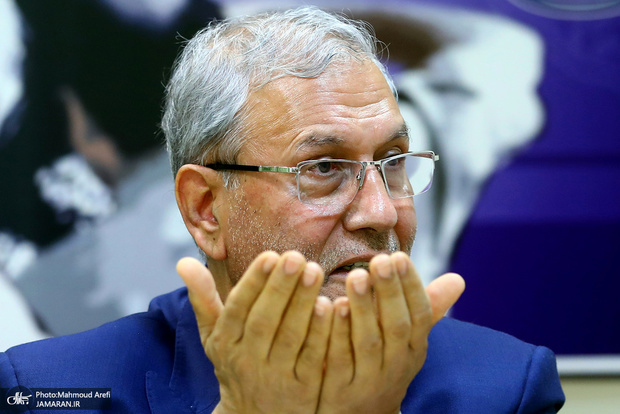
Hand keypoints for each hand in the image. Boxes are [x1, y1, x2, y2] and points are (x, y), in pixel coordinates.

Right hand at [177, 252, 333, 413]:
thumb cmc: (236, 363)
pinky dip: (321, 332)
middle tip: (296, 257)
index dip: (253, 282)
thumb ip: (203, 299)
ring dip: (302, 302)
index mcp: (225, 342)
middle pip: (264, 320)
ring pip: (290, 336)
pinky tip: (330, 306)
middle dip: (280, 287)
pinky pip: (312, 357)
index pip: (237, 308)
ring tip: (314, 271)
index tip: (270, 255)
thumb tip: (183, 262)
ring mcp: (275, 376)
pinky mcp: (302, 389)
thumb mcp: (214, 336)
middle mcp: (247, 360)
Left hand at [318, 252, 464, 413]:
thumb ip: (427, 308)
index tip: (399, 256)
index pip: (419, 314)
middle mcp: (397, 364)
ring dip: (363, 307)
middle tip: (379, 260)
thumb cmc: (386, 364)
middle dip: (389, 291)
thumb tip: (459, 279)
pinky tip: (329, 305)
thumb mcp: (409, 341)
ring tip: (355, 276)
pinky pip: (339, 358)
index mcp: (414, 348)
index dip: (411, 286)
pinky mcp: (341, 389)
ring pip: (369, 342)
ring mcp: (370, 378)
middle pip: (397, 326)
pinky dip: (337, 332)